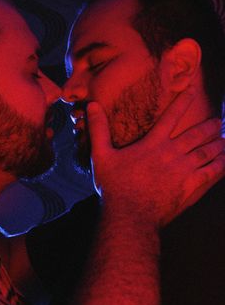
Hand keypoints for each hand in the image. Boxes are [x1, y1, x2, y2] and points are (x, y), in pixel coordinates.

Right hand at [87, 89, 224, 226]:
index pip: (171, 117)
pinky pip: (210, 173)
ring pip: (206, 153)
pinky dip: (220, 166)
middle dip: (209, 127)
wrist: (130, 215)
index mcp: (154, 144)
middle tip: (219, 121)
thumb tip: (92, 105)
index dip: (183, 101)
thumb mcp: (100, 155)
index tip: (193, 90)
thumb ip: (99, 129)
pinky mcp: (189, 187)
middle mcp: (172, 153)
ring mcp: (183, 171)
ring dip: (218, 145)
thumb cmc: (114, 186)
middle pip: (196, 135)